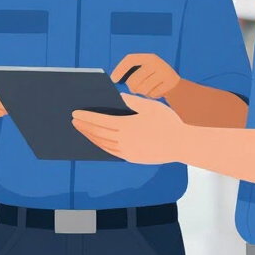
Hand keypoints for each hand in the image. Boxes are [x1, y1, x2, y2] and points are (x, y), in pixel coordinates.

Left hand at [72, 94, 186, 164]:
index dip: (86, 117)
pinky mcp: (132, 158)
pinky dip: (102, 146)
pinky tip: (98, 141)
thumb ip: (133, 101)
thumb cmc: (168, 121)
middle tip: (74, 121)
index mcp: (127, 126)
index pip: (100, 121)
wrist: (181, 144)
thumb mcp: (151, 106)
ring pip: (103, 144)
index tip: (75, 114)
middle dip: (85, 127)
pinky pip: (111, 152)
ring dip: (91, 137)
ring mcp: (127, 151)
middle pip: (98, 133)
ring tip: (83, 130)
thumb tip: (118, 96)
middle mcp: (124, 140)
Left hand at [111, 53, 180, 98]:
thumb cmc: (153, 77)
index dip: (120, 69)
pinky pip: (153, 94)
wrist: (174, 84)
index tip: (114, 79)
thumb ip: (133, 72)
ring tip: (149, 89)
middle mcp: (155, 62)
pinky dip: (152, 95)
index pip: (130, 60)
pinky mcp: (169, 82)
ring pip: (143, 89)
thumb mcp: (145, 70)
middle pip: (134, 80)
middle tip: (136, 90)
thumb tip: (115, 79)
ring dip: (143, 93)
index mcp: (147, 57)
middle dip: (133, 88)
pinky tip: (157, 91)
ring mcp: (163, 72)